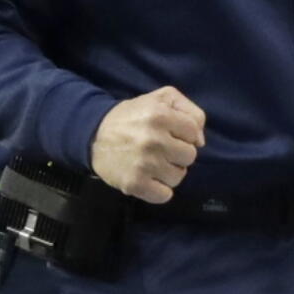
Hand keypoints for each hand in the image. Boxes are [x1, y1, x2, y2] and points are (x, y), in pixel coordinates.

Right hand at [90, 86, 204, 203]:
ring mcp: (144, 164)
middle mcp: (154, 139)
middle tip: (162, 149)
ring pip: (179, 177)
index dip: (185, 134)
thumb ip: (189, 111)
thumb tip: (200, 140)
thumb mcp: (161, 98)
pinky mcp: (135, 183)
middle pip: (189, 156)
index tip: (171, 134)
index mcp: (160, 115)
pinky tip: (149, 178)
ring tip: (154, 163)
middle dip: (178, 153)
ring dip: (169, 172)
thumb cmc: (132, 116)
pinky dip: (159, 190)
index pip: (194, 132)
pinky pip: (165, 195)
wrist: (93, 134)